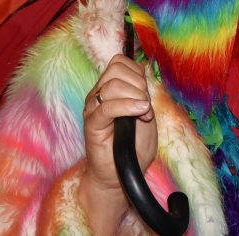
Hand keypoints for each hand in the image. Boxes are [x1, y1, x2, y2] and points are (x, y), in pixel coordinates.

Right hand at [79, 54, 156, 230]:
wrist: (120, 175)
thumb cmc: (133, 147)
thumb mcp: (145, 115)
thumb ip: (142, 94)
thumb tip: (142, 76)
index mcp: (109, 88)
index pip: (120, 62)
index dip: (138, 74)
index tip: (147, 95)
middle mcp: (98, 94)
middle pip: (116, 69)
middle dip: (139, 84)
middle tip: (145, 106)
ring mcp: (93, 108)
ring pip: (113, 84)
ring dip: (135, 96)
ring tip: (143, 114)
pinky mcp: (91, 124)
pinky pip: (107, 107)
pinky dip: (127, 106)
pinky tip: (140, 112)